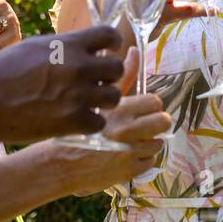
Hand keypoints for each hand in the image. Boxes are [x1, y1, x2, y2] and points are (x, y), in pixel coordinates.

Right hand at [0, 26, 124, 142]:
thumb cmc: (2, 71)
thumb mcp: (35, 47)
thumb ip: (63, 47)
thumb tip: (85, 48)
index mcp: (68, 44)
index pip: (111, 35)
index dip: (113, 44)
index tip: (107, 52)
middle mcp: (78, 66)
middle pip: (117, 68)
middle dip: (108, 76)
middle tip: (95, 83)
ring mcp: (77, 94)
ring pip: (114, 97)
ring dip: (103, 101)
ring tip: (87, 103)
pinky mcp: (72, 121)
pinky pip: (100, 122)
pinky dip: (90, 124)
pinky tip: (76, 121)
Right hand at [52, 48, 170, 195]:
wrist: (59, 164)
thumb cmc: (76, 128)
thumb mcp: (97, 98)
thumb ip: (123, 77)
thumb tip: (136, 50)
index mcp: (119, 109)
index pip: (154, 102)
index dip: (150, 106)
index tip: (142, 110)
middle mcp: (126, 130)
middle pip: (163, 121)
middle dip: (157, 123)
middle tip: (146, 126)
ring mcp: (129, 152)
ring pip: (158, 143)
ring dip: (147, 143)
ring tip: (131, 142)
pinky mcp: (130, 171)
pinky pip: (150, 162)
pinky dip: (141, 160)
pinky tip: (125, 156)